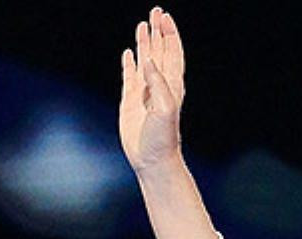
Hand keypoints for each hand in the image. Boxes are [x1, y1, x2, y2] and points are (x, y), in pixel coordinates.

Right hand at [119, 7, 186, 174]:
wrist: (152, 160)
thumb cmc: (163, 139)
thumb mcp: (165, 109)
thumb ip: (158, 84)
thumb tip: (148, 61)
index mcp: (172, 86)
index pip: (172, 53)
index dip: (170, 34)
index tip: (164, 17)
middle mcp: (159, 86)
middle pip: (160, 52)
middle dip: (159, 31)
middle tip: (156, 11)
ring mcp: (144, 93)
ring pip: (145, 60)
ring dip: (145, 43)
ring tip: (143, 25)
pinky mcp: (131, 102)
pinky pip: (130, 76)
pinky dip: (129, 63)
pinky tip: (129, 54)